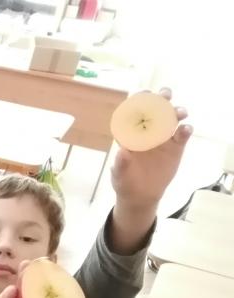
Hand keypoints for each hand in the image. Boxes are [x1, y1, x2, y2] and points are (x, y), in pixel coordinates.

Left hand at [110, 88, 191, 213]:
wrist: (141, 195)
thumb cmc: (125, 182)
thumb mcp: (120, 174)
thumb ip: (121, 163)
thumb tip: (122, 152)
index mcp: (131, 133)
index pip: (135, 112)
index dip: (140, 100)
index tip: (144, 94)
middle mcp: (148, 131)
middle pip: (156, 109)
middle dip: (161, 98)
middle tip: (166, 95)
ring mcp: (163, 137)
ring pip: (172, 118)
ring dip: (177, 111)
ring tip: (180, 113)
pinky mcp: (176, 146)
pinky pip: (183, 134)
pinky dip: (186, 129)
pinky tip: (185, 129)